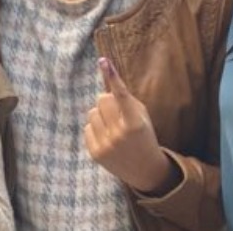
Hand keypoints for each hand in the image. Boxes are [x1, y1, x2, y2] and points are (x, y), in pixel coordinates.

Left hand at [84, 57, 179, 194]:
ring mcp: (105, 145)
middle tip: (117, 111)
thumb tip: (106, 78)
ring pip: (92, 112)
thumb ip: (125, 98)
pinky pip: (87, 127)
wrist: (145, 170)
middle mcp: (119, 134)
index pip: (121, 95)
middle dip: (108, 100)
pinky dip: (96, 128)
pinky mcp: (95, 153)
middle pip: (102, 99)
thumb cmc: (144, 135)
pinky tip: (107, 137)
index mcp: (135, 123)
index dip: (112, 76)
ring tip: (113, 126)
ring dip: (101, 114)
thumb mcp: (142, 116)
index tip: (103, 61)